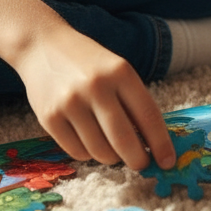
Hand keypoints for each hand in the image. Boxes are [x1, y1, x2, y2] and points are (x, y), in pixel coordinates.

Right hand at [14, 26, 175, 172]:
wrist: (42, 45)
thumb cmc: (87, 61)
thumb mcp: (116, 70)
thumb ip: (132, 101)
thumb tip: (151, 143)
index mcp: (120, 72)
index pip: (148, 115)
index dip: (160, 143)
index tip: (168, 161)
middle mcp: (96, 87)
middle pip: (124, 140)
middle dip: (138, 160)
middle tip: (141, 164)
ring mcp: (70, 103)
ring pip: (100, 151)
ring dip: (112, 157)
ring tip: (112, 149)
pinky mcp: (49, 118)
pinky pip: (77, 152)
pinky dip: (88, 154)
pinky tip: (89, 140)